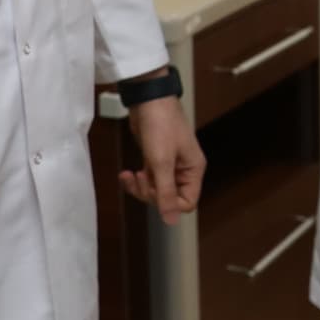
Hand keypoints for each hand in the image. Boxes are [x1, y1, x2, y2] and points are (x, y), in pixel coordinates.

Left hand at [120, 95, 205, 217]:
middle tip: (140, 179)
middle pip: (170, 198)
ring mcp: (170, 164)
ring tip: (130, 176)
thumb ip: (165, 193)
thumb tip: (171, 220)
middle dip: (151, 193)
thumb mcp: (161, 162)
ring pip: (157, 189)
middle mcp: (184, 169)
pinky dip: (136, 179)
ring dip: (141, 187)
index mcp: (193, 170)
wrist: (147, 99)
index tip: (154, 191)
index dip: (168, 204)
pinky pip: (149, 179)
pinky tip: (126, 173)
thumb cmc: (160, 124)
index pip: (187, 202)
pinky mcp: (156, 158)